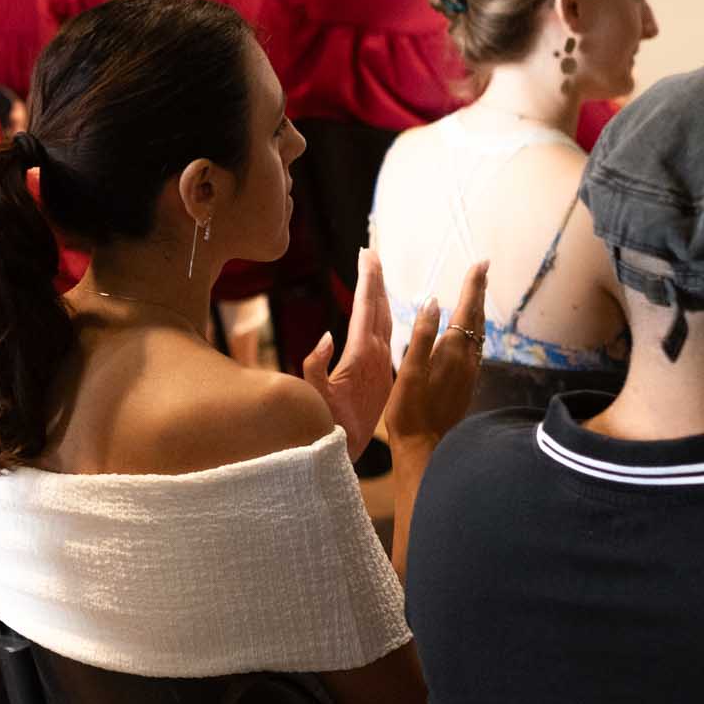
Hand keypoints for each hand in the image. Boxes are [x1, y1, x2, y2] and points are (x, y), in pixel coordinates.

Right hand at [302, 247, 396, 455]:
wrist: (351, 450)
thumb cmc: (328, 426)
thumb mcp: (315, 396)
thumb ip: (315, 365)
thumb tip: (325, 336)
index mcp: (361, 354)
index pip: (365, 306)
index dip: (366, 278)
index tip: (367, 253)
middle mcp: (377, 355)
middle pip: (378, 307)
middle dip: (375, 278)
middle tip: (371, 252)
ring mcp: (383, 363)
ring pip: (386, 320)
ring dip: (380, 294)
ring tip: (375, 272)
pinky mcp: (384, 373)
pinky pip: (388, 336)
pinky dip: (384, 316)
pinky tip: (383, 310)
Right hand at [381, 259, 489, 455]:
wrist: (426, 448)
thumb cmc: (409, 411)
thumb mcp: (409, 371)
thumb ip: (421, 335)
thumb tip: (433, 301)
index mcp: (451, 352)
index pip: (466, 309)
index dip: (473, 285)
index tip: (481, 263)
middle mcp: (466, 360)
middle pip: (477, 319)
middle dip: (479, 293)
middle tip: (482, 271)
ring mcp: (469, 374)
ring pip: (478, 335)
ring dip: (477, 312)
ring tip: (476, 295)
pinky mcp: (466, 385)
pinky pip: (475, 350)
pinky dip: (473, 332)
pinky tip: (468, 334)